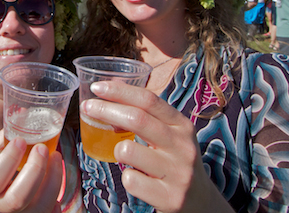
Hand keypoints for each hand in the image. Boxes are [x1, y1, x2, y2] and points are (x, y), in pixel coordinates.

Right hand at [0, 131, 61, 212]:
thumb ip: (4, 140)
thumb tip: (23, 113)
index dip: (9, 159)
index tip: (20, 141)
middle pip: (18, 198)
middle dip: (35, 171)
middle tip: (44, 149)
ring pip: (38, 208)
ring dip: (52, 181)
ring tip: (56, 158)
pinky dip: (56, 197)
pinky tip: (54, 178)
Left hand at [80, 81, 234, 212]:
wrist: (201, 202)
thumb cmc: (175, 160)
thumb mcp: (170, 134)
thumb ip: (146, 115)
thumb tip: (112, 89)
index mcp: (182, 126)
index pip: (149, 100)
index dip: (120, 91)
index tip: (97, 87)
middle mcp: (183, 147)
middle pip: (137, 119)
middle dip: (105, 110)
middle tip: (87, 107)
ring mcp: (178, 173)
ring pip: (128, 151)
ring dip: (117, 150)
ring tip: (125, 156)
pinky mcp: (169, 198)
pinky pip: (130, 180)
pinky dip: (127, 177)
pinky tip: (137, 178)